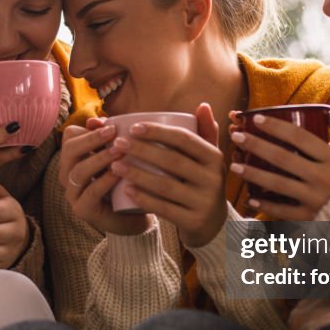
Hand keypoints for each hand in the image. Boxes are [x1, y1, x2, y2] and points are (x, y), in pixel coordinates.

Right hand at [60, 118, 151, 235]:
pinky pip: (91, 192)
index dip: (88, 129)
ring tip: (119, 151)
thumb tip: (98, 121)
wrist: (133, 215)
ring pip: (78, 171)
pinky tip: (118, 172)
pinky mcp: (83, 210)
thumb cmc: (125, 180)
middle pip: (69, 151)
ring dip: (99, 158)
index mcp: (73, 159)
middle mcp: (68, 175)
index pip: (69, 137)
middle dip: (91, 139)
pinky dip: (105, 180)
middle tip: (113, 132)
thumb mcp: (118, 156)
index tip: (110, 125)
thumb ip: (109, 139)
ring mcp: (73, 194)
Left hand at [110, 103, 226, 246]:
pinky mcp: (194, 221)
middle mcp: (213, 179)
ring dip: (137, 174)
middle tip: (117, 144)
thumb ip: (206, 132)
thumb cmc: (203, 183)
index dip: (158, 132)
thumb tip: (203, 104)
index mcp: (215, 158)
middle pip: (172, 161)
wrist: (214, 225)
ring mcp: (204, 202)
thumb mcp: (209, 160)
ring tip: (115, 165)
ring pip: (165, 186)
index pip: (184, 139)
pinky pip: (165, 209)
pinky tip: (127, 190)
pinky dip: (144, 199)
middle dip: (142, 151)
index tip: (132, 127)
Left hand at [228, 111, 329, 219]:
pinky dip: (266, 205)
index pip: (299, 137)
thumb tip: (328, 113)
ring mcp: (316, 198)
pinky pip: (284, 211)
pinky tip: (251, 198)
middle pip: (283, 157)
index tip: (256, 118)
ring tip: (235, 166)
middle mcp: (323, 177)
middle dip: (256, 145)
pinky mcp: (313, 217)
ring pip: (278, 184)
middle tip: (236, 136)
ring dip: (254, 173)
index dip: (276, 126)